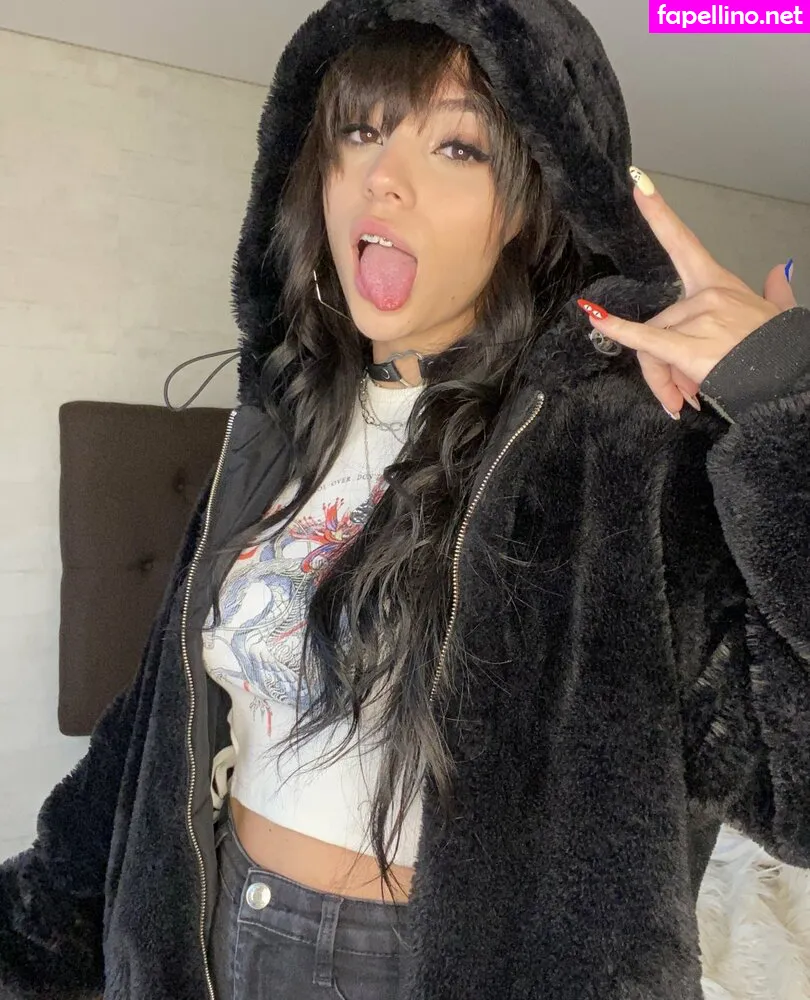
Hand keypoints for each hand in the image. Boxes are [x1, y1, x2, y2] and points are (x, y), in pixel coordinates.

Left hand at [578, 168, 796, 416]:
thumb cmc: (778, 353)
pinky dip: (617, 330)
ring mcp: (699, 317)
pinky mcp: (688, 345)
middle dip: (661, 362)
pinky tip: (596, 318)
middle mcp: (708, 294)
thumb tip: (780, 270)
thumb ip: (774, 291)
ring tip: (683, 399)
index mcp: (720, 284)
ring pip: (654, 346)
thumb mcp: (778, 314)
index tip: (639, 184)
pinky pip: (644, 339)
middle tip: (680, 393)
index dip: (659, 214)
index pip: (684, 243)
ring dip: (662, 378)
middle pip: (659, 322)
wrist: (787, 382)